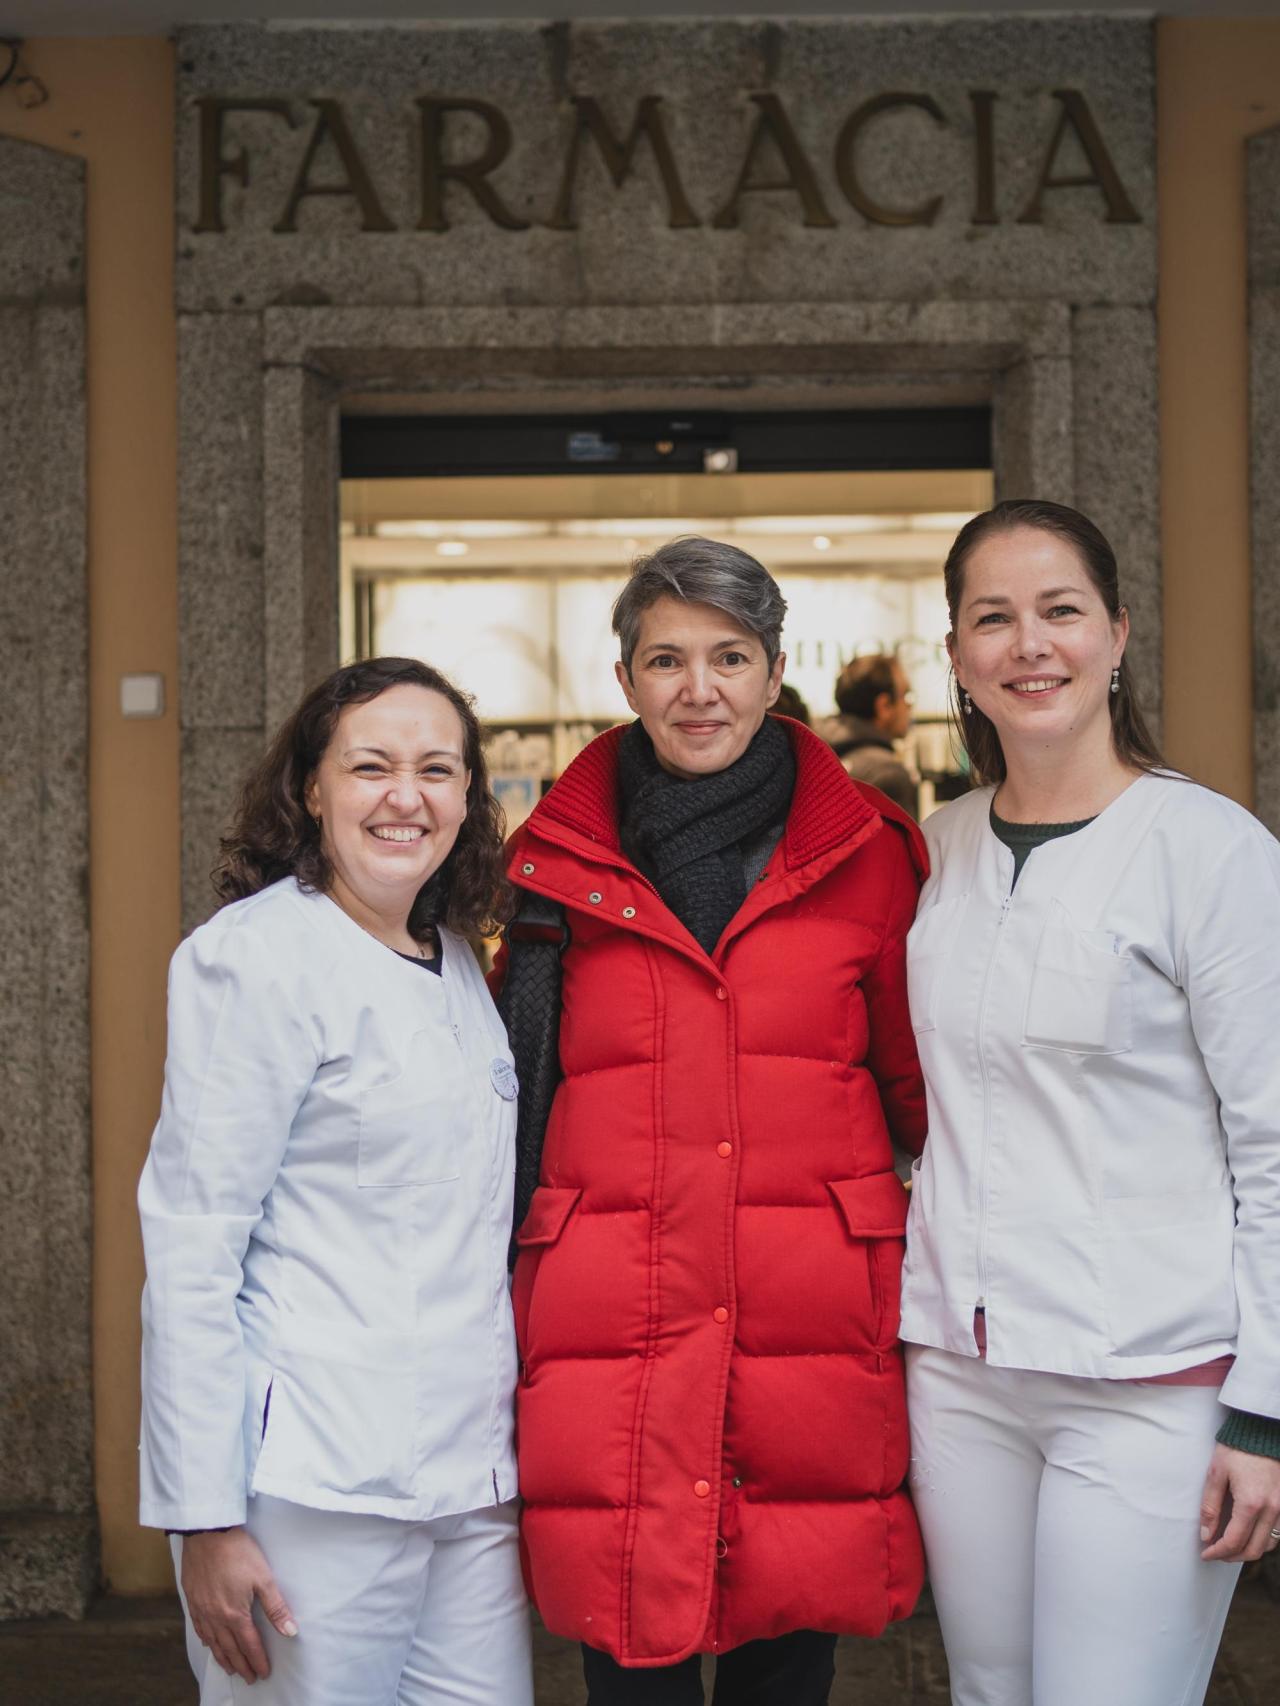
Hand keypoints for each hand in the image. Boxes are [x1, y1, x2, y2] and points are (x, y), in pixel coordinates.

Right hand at [180, 1527, 297, 1681]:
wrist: (207, 1533)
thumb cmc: (238, 1552)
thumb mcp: (263, 1578)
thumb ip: (276, 1607)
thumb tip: (290, 1631)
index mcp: (235, 1614)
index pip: (249, 1645)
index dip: (257, 1660)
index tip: (263, 1673)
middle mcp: (216, 1618)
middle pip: (230, 1648)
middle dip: (241, 1664)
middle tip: (249, 1677)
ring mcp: (201, 1610)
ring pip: (213, 1642)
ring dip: (224, 1657)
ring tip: (231, 1668)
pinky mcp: (192, 1600)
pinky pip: (199, 1629)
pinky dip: (207, 1641)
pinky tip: (210, 1643)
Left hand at [1199, 1443, 1279, 1562]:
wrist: (1260, 1431)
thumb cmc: (1236, 1448)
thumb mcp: (1216, 1474)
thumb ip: (1210, 1506)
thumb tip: (1206, 1534)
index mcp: (1251, 1503)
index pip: (1234, 1541)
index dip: (1217, 1552)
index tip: (1205, 1554)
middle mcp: (1271, 1510)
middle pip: (1253, 1549)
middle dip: (1232, 1557)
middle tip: (1215, 1553)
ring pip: (1268, 1545)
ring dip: (1248, 1551)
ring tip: (1229, 1547)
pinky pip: (1278, 1534)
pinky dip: (1263, 1541)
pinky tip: (1248, 1535)